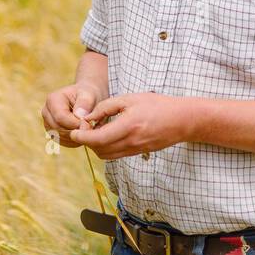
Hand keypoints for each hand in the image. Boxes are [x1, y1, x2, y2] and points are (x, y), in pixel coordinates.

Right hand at [41, 81, 101, 147]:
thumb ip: (85, 103)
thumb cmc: (88, 95)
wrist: (87, 100)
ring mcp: (48, 124)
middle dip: (75, 131)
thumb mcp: (89, 94)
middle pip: (58, 129)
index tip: (89, 124)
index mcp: (52, 99)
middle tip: (90, 128)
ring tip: (87, 129)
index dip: (75, 123)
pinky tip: (82, 133)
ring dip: (75, 136)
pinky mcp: (52, 133)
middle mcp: (46, 112)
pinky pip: (62, 142)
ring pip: (60, 137)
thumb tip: (79, 115)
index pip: (60, 117)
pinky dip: (74, 141)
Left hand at [69, 93, 188, 159]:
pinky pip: (116, 154)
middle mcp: (130, 142)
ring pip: (106, 155)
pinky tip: (108, 134)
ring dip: (96, 145)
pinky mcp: (138, 153)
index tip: (73, 131)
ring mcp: (135, 150)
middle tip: (84, 127)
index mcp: (128, 127)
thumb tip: (88, 117)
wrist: (182, 120)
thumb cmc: (157, 105)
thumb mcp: (130, 99)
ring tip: (96, 130)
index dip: (82, 137)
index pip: (97, 139)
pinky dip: (106, 147)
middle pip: (99, 150)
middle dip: (87, 141)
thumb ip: (107, 107)